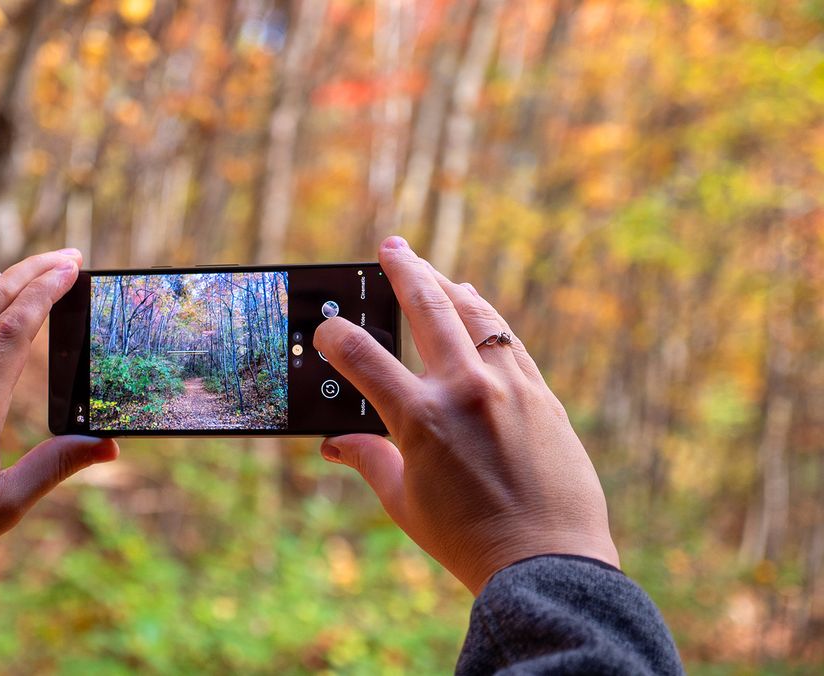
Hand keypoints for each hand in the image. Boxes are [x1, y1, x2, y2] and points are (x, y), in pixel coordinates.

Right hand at [313, 236, 618, 593]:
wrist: (547, 560)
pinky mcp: (541, 394)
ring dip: (449, 285)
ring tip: (433, 272)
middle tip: (391, 247)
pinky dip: (486, 319)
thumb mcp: (404, 503)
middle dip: (404, 269)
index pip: (363, 356)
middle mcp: (465, 390)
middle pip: (427, 306)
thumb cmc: (467, 539)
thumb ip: (368, 460)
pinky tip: (476, 312)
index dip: (336, 337)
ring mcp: (509, 386)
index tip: (326, 332)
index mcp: (420, 419)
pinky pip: (508, 341)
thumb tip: (335, 443)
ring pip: (476, 313)